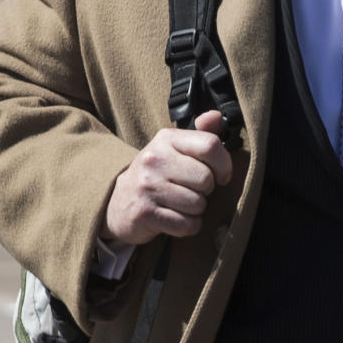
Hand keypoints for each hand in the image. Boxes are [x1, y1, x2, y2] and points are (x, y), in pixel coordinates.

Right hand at [101, 112, 233, 245]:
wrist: (119, 202)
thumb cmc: (156, 174)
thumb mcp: (174, 148)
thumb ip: (200, 133)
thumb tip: (217, 116)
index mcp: (166, 139)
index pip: (210, 146)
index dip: (224, 165)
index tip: (220, 175)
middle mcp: (154, 159)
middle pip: (206, 179)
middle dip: (206, 190)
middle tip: (192, 190)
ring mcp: (147, 186)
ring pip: (198, 205)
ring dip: (196, 210)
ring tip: (181, 204)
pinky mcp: (145, 213)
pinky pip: (187, 225)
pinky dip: (188, 226)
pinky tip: (176, 217)